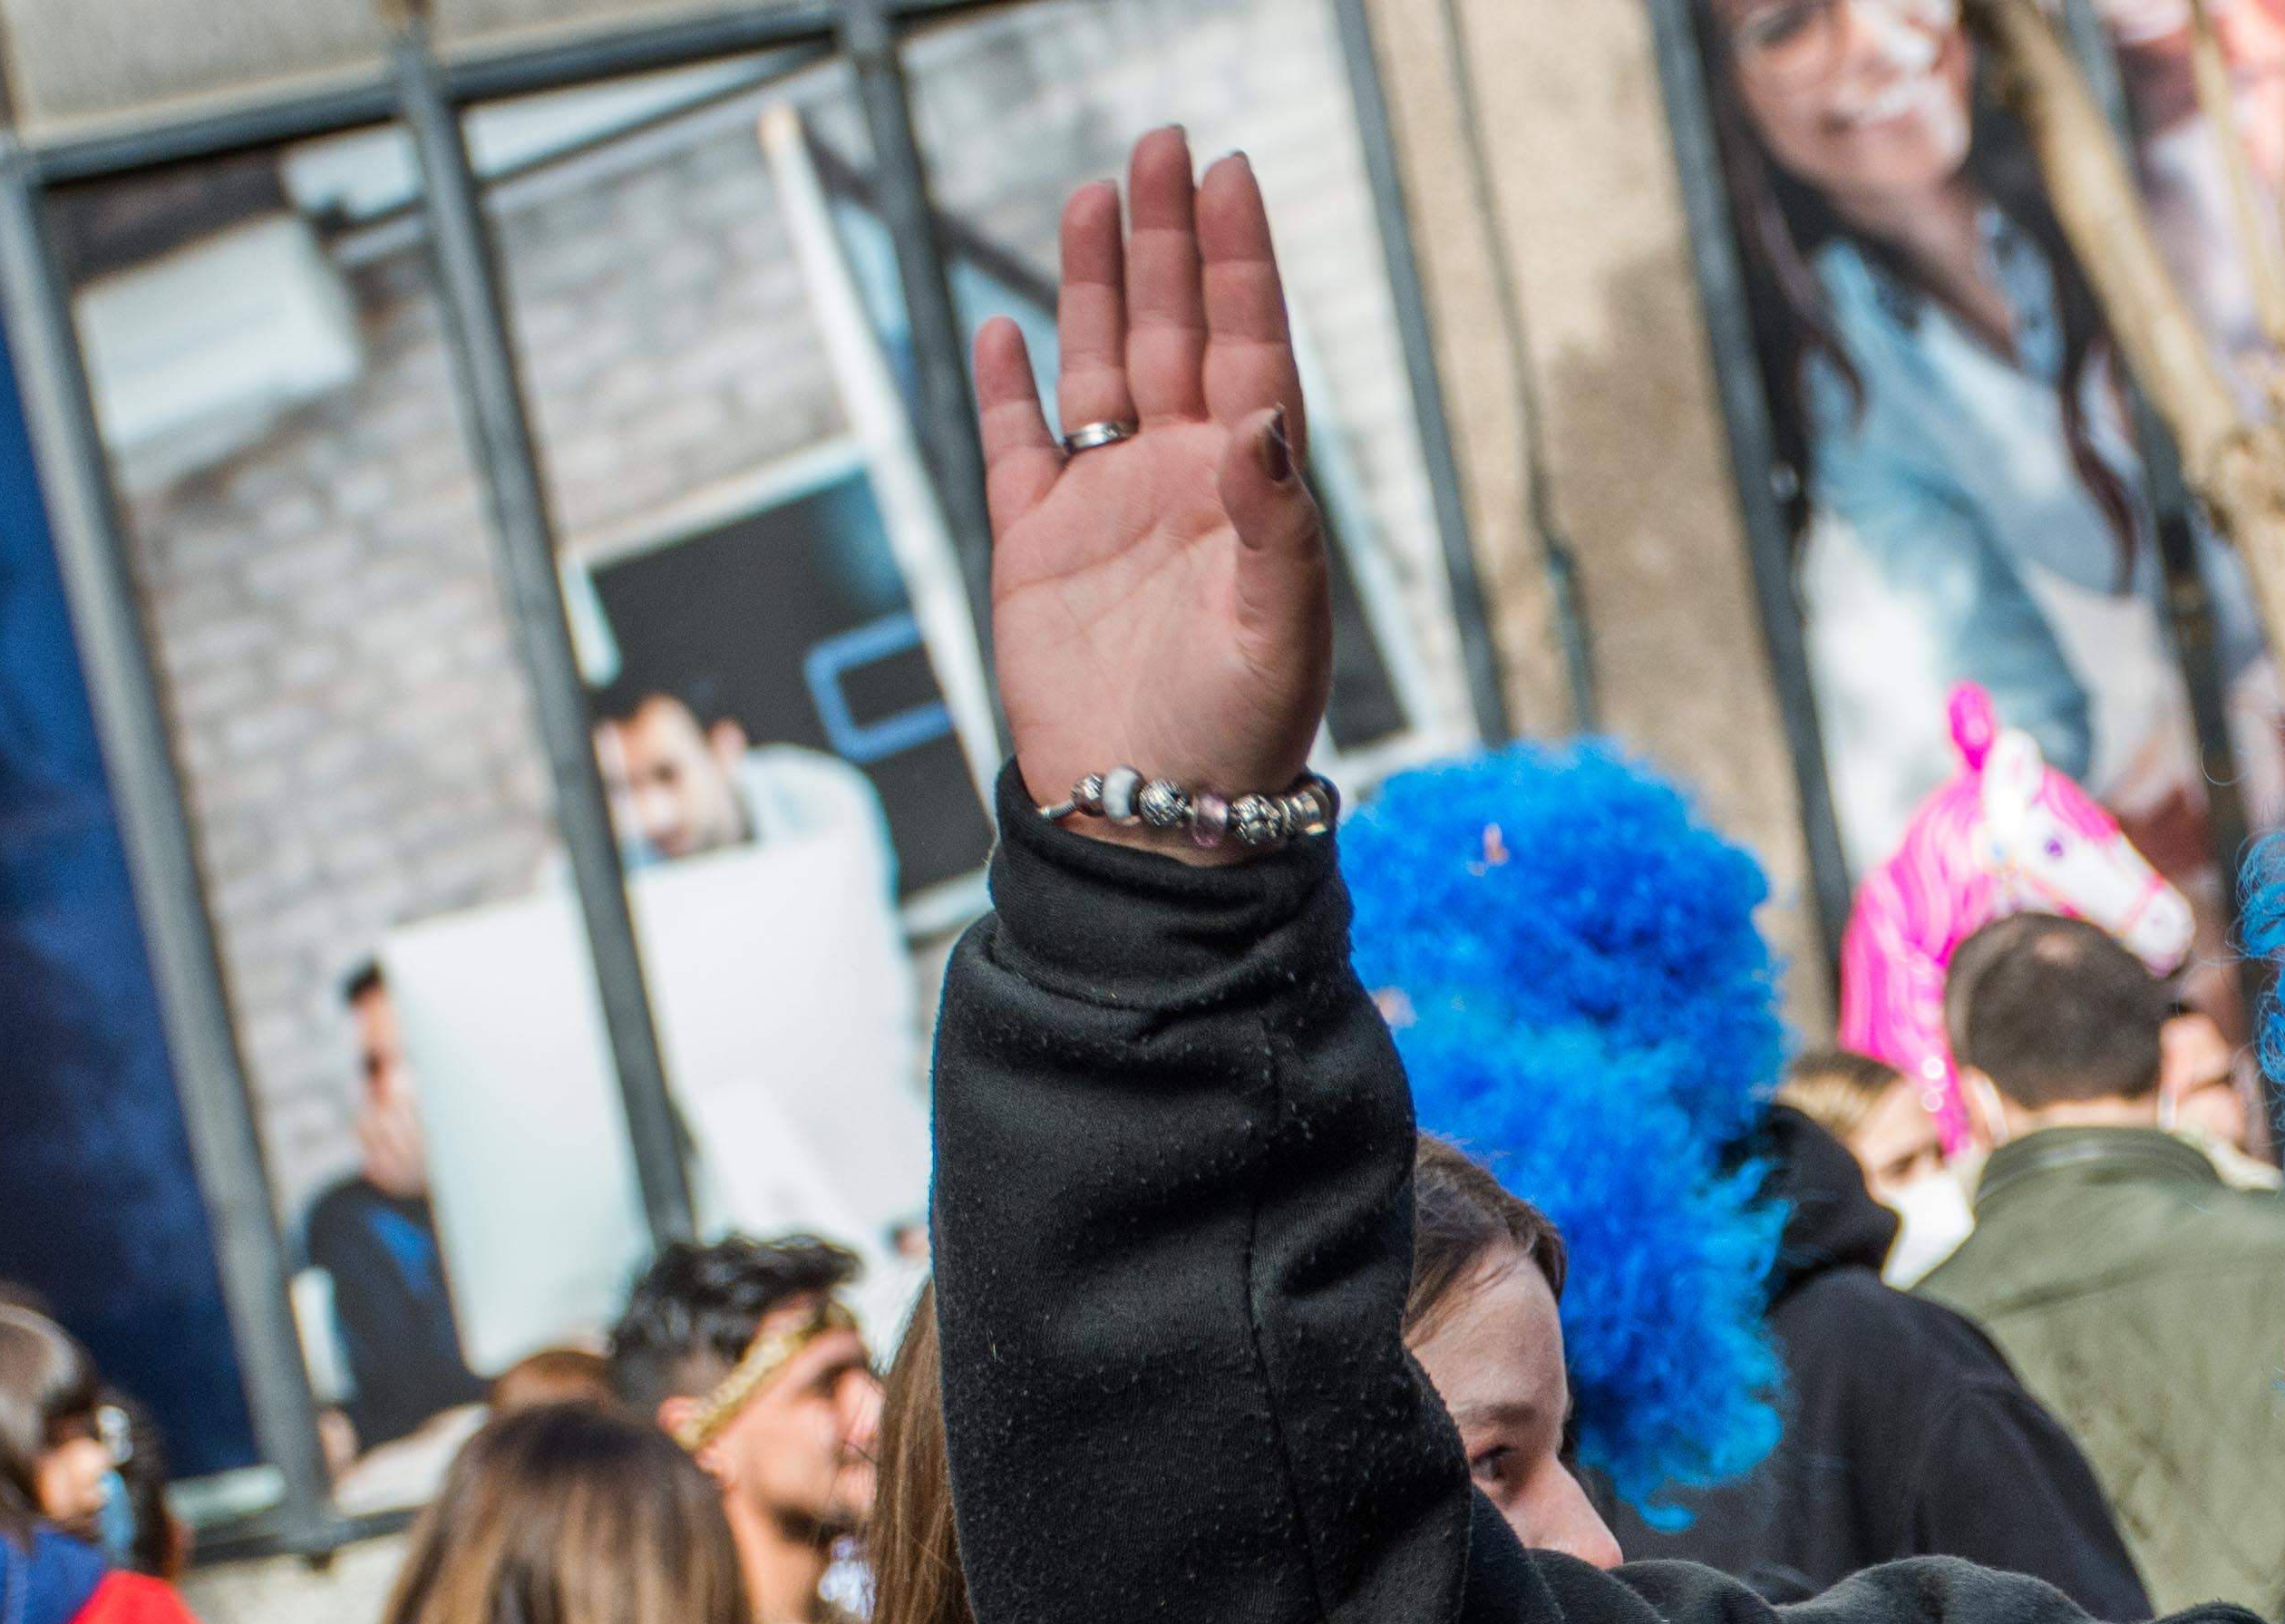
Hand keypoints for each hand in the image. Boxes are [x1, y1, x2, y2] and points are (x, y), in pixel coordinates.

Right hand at [971, 131, 1332, 857]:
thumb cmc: (1237, 738)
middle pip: (1174, 332)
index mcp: (1251, 492)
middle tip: (1160, 144)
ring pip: (1099, 366)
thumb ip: (1281, 524)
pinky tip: (1003, 325)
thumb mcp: (1281, 634)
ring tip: (1094, 196)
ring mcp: (1106, 508)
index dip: (1239, 263)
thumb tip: (1264, 416)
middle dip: (1167, 239)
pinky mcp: (1035, 545)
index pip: (1250, 350)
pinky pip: (1017, 445)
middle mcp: (1182, 482)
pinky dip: (1008, 387)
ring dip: (1096, 284)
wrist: (1151, 818)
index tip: (1228, 177)